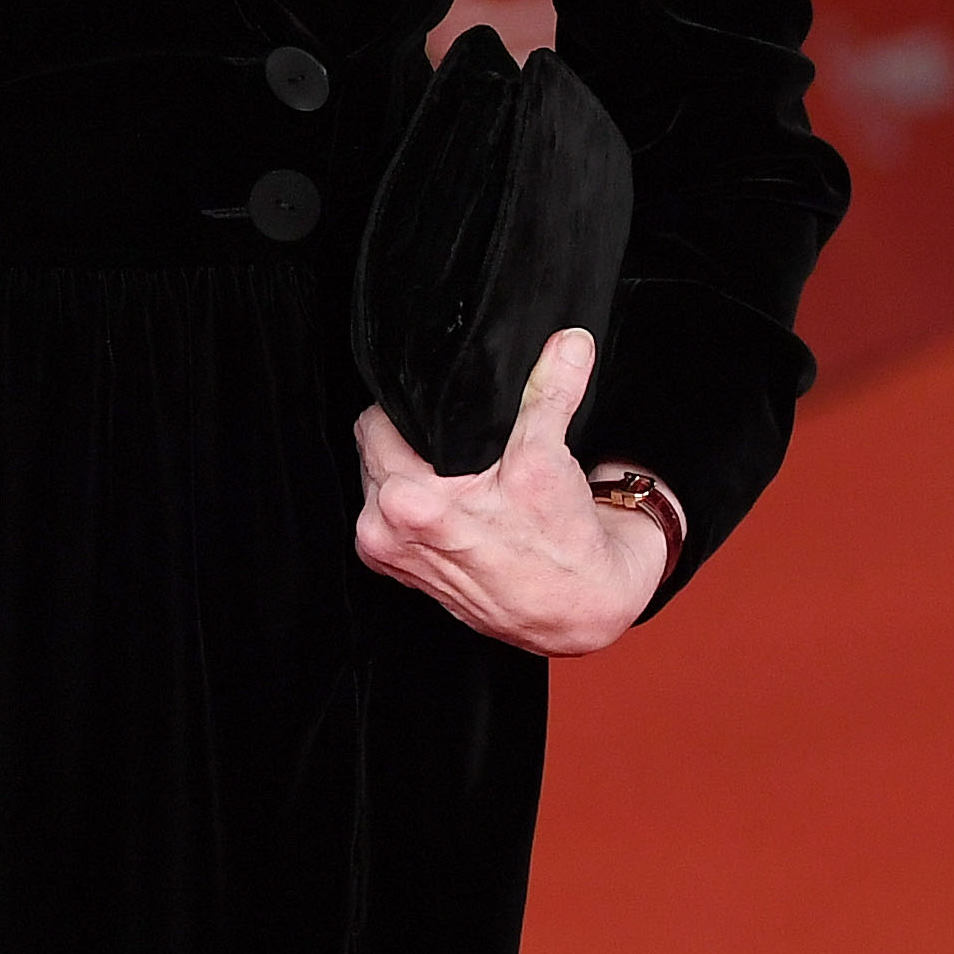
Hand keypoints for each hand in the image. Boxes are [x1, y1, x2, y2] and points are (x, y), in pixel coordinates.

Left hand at [349, 327, 670, 656]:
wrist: (579, 610)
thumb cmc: (562, 547)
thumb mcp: (548, 460)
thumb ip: (549, 393)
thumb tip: (568, 343)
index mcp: (405, 503)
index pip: (374, 423)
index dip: (404, 408)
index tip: (434, 409)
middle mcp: (384, 532)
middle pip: (373, 453)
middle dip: (408, 441)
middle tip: (453, 443)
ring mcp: (389, 556)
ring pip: (378, 485)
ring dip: (406, 475)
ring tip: (453, 474)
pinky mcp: (402, 573)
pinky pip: (390, 519)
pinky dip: (413, 507)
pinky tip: (450, 506)